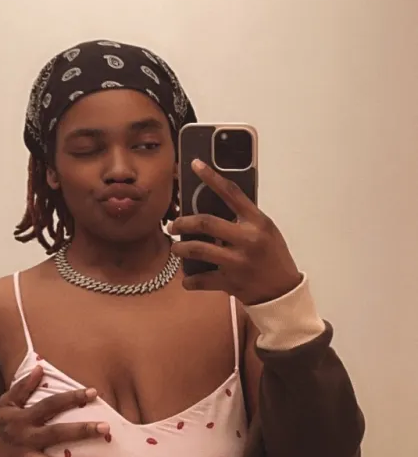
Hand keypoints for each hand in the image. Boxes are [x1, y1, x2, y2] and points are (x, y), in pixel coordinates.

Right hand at [0, 366, 108, 456]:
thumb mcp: (6, 404)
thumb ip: (23, 387)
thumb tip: (40, 368)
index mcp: (23, 419)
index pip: (51, 405)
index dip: (72, 397)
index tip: (93, 392)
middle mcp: (25, 440)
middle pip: (56, 434)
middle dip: (81, 431)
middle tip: (106, 428)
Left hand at [169, 160, 301, 304]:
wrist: (282, 292)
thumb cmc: (273, 257)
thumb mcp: (266, 232)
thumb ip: (245, 219)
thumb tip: (215, 205)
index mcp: (257, 222)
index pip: (232, 193)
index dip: (211, 177)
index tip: (195, 164)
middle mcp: (247, 239)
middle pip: (206, 222)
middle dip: (183, 222)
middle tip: (174, 225)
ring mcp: (237, 262)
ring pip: (198, 249)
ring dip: (181, 248)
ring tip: (176, 248)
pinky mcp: (230, 282)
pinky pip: (201, 279)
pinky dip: (189, 280)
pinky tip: (187, 279)